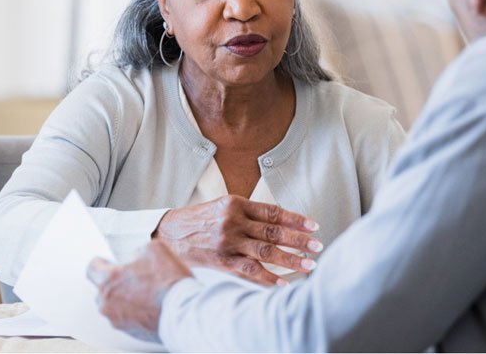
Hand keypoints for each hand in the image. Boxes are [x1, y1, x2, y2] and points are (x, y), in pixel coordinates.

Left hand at [88, 241, 190, 341]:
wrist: (183, 311)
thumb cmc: (168, 281)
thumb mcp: (154, 249)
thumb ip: (138, 250)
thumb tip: (136, 256)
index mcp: (108, 280)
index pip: (92, 268)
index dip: (101, 262)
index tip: (108, 262)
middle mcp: (107, 303)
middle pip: (102, 289)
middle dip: (116, 282)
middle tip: (136, 277)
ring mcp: (117, 320)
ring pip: (114, 305)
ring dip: (125, 298)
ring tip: (147, 293)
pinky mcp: (130, 332)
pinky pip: (126, 318)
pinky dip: (135, 312)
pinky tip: (151, 305)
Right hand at [152, 194, 322, 285]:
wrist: (168, 234)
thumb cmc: (199, 220)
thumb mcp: (222, 207)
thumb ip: (248, 213)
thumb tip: (280, 222)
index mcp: (236, 204)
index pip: (273, 212)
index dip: (295, 219)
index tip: (313, 226)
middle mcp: (233, 221)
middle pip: (273, 231)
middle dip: (299, 240)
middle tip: (317, 245)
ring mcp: (228, 242)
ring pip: (266, 251)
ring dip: (290, 259)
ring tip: (309, 264)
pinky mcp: (222, 261)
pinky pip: (250, 271)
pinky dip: (268, 278)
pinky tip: (283, 282)